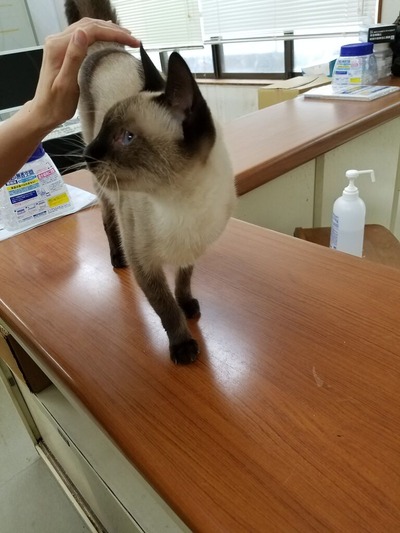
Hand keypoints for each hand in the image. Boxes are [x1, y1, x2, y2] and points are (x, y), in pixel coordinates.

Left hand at [29, 18, 139, 133]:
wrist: (44, 112)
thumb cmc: (55, 104)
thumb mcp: (65, 83)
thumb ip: (73, 56)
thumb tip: (82, 33)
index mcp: (58, 47)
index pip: (90, 31)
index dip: (113, 34)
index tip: (131, 41)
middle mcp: (57, 41)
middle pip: (89, 25)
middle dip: (113, 30)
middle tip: (132, 39)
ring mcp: (59, 44)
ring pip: (87, 28)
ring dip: (107, 30)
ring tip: (125, 37)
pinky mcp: (63, 50)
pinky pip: (84, 36)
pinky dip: (99, 34)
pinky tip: (108, 36)